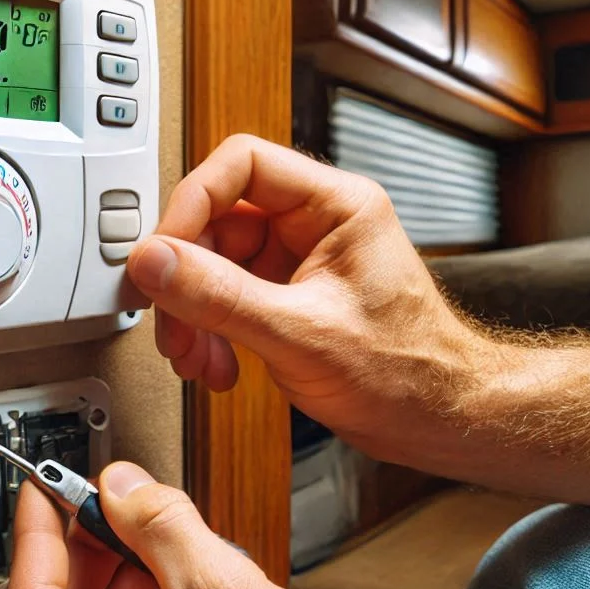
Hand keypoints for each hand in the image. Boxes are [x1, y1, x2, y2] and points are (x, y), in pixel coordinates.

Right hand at [126, 135, 490, 462]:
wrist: (434, 422)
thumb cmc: (406, 372)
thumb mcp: (301, 333)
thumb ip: (220, 295)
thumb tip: (155, 262)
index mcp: (335, 206)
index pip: (242, 166)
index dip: (192, 203)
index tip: (160, 252)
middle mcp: (312, 225)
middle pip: (216, 222)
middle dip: (184, 278)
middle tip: (168, 319)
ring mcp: (295, 262)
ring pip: (212, 266)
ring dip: (191, 314)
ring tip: (193, 356)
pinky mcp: (283, 297)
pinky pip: (223, 299)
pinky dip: (208, 333)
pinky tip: (216, 366)